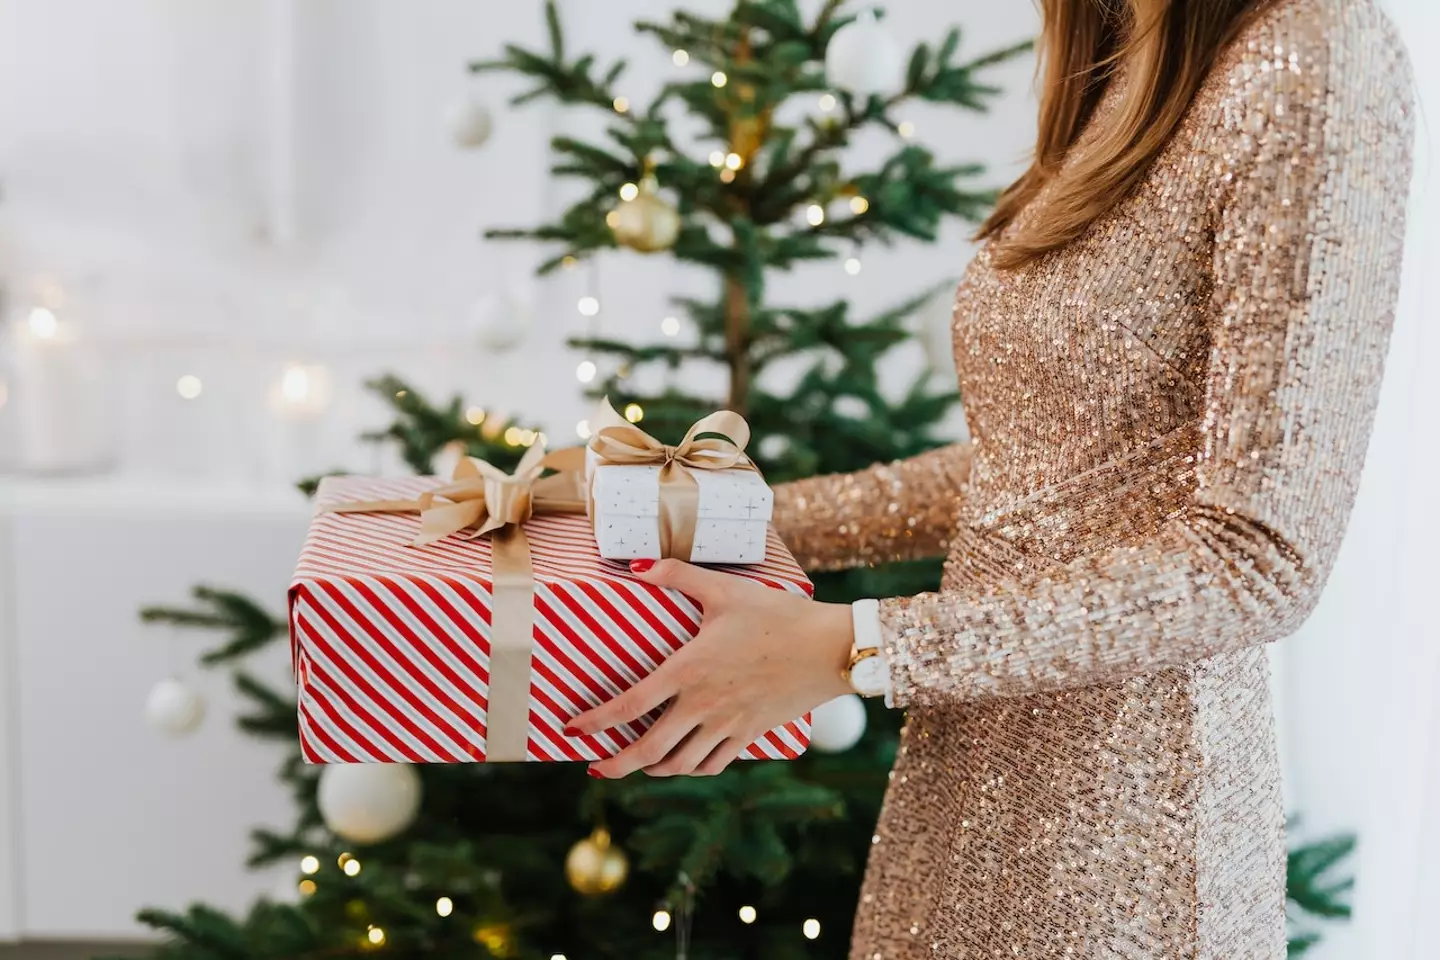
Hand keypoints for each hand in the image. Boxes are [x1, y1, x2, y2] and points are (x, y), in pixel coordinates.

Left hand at [567, 558, 855, 777]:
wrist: (829, 649)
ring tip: (636, 766)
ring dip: (652, 770)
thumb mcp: (724, 588)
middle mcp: (703, 704)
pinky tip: (682, 764)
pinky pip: (713, 764)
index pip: (630, 704)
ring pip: (679, 764)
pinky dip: (691, 769)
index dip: (595, 721)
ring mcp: (727, 724)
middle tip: (595, 769)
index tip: (572, 729)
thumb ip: (677, 576)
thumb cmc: (778, 614)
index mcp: (688, 670)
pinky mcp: (750, 733)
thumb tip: (637, 565)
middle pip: (648, 749)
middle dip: (615, 765)